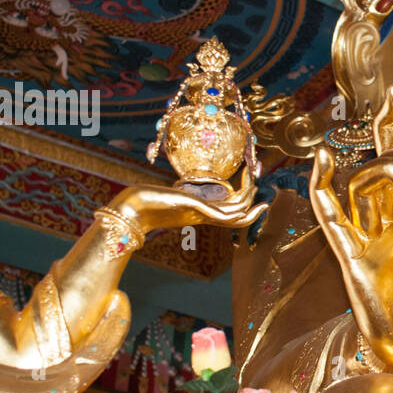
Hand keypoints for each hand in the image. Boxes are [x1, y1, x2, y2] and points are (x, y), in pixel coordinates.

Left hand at [112, 167, 267, 232]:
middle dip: (251, 197)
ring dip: (250, 196)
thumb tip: (180, 190)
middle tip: (259, 175)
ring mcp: (203, 215)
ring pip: (237, 213)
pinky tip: (254, 201)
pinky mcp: (199, 211)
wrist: (134, 209)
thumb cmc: (147, 201)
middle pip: (237, 213)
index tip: (253, 186)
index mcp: (200, 214)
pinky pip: (228, 215)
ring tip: (256, 178)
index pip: (230, 212)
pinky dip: (245, 211)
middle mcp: (205, 216)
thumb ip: (180, 196)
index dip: (244, 202)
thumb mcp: (169, 196)